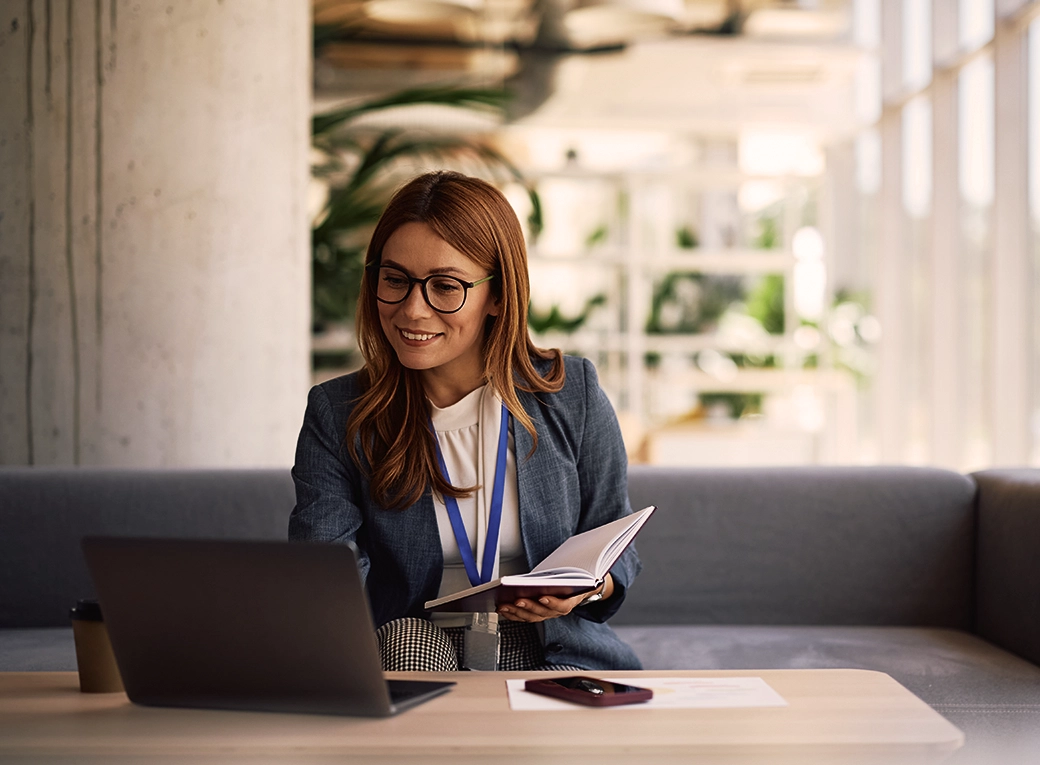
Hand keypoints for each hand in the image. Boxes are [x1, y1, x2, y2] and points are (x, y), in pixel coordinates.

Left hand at [497, 575, 612, 622]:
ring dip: (516, 612)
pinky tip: (503, 608)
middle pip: (543, 613)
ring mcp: (547, 613)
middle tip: (516, 600)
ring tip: (504, 605)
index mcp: (571, 601)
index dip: (553, 603)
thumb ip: (573, 569)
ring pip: (531, 617)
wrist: (581, 588)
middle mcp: (558, 610)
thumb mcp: (578, 573)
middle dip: (528, 607)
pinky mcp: (538, 613)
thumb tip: (573, 557)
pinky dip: (513, 614)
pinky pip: (525, 617)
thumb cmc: (576, 578)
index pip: (563, 605)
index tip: (542, 597)